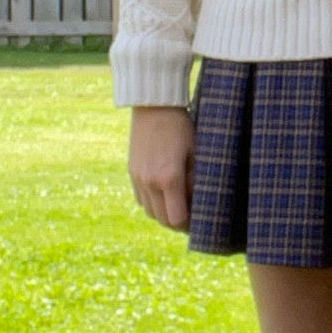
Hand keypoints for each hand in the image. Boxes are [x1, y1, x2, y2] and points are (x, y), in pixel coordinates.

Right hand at [129, 105, 194, 229]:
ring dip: (163, 214)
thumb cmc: (181, 127)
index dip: (189, 226)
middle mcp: (150, 182)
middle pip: (162, 220)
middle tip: (191, 218)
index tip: (199, 222)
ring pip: (150, 212)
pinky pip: (141, 199)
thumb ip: (195, 182)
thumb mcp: (196, 153)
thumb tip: (198, 205)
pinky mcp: (132, 172)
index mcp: (169, 178)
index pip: (177, 219)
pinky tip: (163, 194)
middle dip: (177, 223)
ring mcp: (138, 178)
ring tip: (177, 206)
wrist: (154, 106)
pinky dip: (152, 203)